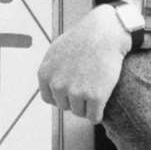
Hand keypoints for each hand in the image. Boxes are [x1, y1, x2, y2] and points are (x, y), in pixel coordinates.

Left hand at [37, 5, 131, 124]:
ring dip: (88, 105)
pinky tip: (102, 102)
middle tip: (88, 83)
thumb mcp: (56, 50)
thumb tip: (49, 86)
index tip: (73, 86)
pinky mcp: (95, 97)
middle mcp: (57, 85)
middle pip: (65, 106)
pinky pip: (94, 117)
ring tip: (95, 88)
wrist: (105, 32)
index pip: (49, 98)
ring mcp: (76, 92)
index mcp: (45, 74)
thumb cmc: (83, 39)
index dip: (62, 94)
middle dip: (75, 99)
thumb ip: (50, 70)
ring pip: (80, 112)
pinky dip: (98, 113)